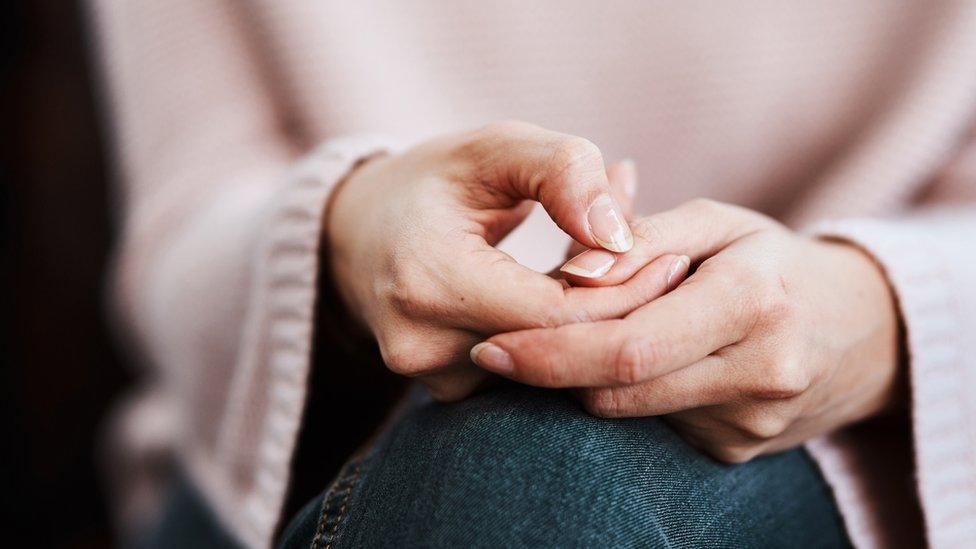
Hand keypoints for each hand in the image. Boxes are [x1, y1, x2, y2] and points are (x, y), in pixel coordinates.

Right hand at [325, 121, 684, 400]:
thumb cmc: (434, 181)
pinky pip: (525, 375)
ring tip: (615, 272)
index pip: (559, 314)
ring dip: (590, 326)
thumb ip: (563, 173)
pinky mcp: (443, 392)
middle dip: (618, 311)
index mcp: (429, 278)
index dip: (625, 291)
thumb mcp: (496, 148)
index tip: (671, 259)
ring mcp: (429, 378)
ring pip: (548, 369)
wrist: (358, 233)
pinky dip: (558, 340)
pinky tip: (572, 299)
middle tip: (664, 267)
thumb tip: (620, 238)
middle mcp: (422, 344)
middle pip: (559, 350)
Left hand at [471, 199, 903, 461]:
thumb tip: (571, 274)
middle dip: (551, 371)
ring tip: (599, 333)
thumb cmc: (771, 261)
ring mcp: (751, 423)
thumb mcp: (716, 223)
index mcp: (754, 301)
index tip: (491, 347)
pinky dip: (631, 394)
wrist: (858, 330)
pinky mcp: (738, 450)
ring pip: (629, 411)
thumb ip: (641, 237)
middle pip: (619, 391)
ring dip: (591, 378)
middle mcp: (760, 372)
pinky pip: (654, 425)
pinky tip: (647, 362)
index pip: (628, 347)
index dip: (549, 353)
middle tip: (500, 350)